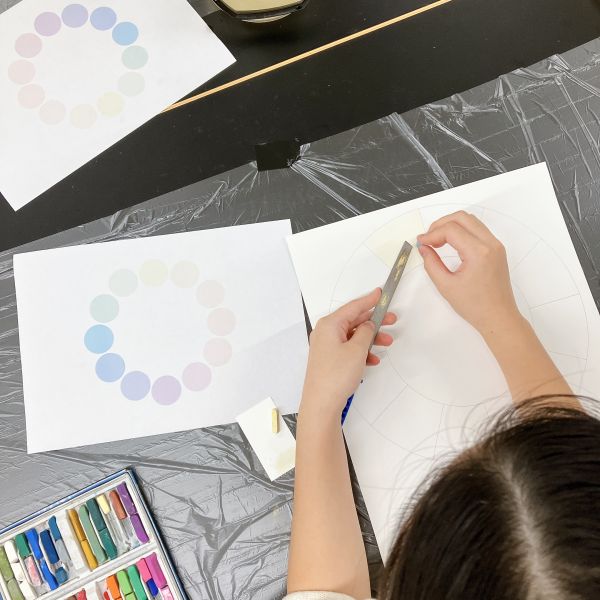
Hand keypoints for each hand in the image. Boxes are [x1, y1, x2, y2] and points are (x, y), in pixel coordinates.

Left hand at [301, 288, 395, 418]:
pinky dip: (362, 352)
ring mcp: (326, 346)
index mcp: (329, 325)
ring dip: (370, 339)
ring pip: (353, 336)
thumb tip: (368, 325)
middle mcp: (325, 333)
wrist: (321, 403)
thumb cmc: (336, 375)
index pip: (353, 307)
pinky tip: (373, 360)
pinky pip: (349, 349)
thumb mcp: (357, 350)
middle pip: (354, 321)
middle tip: (392, 320)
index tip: (381, 293)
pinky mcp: (329, 359)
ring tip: (387, 343)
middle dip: (374, 321)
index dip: (369, 300)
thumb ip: (365, 333)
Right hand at [417, 211, 520, 335]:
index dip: (432, 234)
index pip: (451, 230)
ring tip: (437, 241)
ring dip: (451, 226)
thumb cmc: (476, 306)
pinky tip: (450, 243)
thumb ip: (431, 264)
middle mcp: (490, 244)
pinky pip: (477, 230)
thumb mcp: (446, 286)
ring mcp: (496, 245)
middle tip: (428, 238)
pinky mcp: (496, 249)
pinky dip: (461, 231)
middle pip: (462, 217)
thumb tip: (424, 249)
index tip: (421, 243)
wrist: (498, 317)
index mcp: (479, 253)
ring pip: (470, 221)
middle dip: (441, 224)